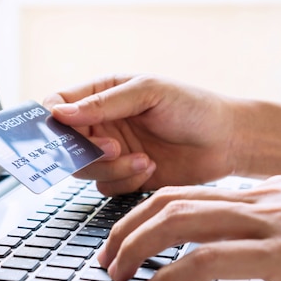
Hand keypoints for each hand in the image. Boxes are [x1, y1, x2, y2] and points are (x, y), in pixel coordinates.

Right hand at [44, 74, 238, 195]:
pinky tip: (150, 168)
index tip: (61, 131)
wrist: (228, 142)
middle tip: (114, 148)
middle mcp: (100, 124)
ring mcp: (110, 152)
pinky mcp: (122, 176)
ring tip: (143, 159)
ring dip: (111, 168)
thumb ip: (104, 103)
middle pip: (65, 144)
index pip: (58, 105)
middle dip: (88, 151)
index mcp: (102, 95)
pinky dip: (125, 182)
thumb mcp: (148, 92)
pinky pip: (105, 187)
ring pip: (84, 169)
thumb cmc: (193, 107)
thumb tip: (60, 113)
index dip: (52, 120)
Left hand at [97, 175, 280, 280]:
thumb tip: (222, 238)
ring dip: (136, 247)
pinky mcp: (280, 253)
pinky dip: (170, 275)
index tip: (118, 239)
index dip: (139, 216)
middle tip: (106, 258)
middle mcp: (258, 200)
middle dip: (127, 230)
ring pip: (179, 221)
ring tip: (118, 273)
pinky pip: (209, 258)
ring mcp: (267, 223)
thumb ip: (254, 225)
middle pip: (169, 203)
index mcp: (256, 196)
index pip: (181, 195)